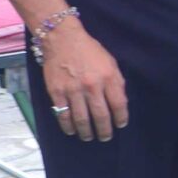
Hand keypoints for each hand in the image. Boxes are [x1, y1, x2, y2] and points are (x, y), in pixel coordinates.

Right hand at [40, 24, 128, 142]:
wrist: (62, 39)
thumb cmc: (89, 50)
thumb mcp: (110, 62)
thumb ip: (116, 82)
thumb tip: (119, 104)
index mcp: (108, 77)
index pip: (118, 104)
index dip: (121, 118)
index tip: (120, 125)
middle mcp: (91, 86)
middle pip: (100, 116)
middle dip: (104, 130)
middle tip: (105, 137)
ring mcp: (73, 90)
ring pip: (81, 119)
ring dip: (86, 132)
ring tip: (89, 137)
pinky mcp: (56, 92)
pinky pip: (62, 114)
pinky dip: (68, 126)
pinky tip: (72, 131)